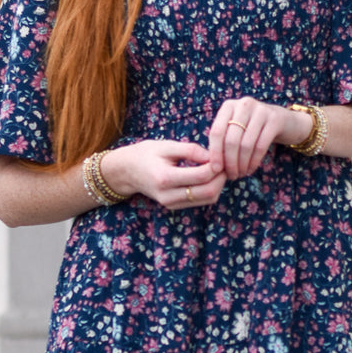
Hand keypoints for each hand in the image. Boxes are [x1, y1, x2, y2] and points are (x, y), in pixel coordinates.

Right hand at [100, 139, 225, 209]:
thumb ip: (190, 150)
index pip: (201, 176)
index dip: (216, 166)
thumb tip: (213, 156)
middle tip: (225, 163)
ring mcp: (171, 204)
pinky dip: (210, 190)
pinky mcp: (174, 206)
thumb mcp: (166, 145)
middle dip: (221, 178)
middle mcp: (168, 195)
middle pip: (208, 192)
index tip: (221, 155)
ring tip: (218, 169)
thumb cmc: (146, 154)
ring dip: (218, 185)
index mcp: (165, 178)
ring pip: (207, 199)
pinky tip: (208, 177)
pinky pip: (200, 201)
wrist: (127, 171)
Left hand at [207, 98, 311, 179]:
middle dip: (230, 162)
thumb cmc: (253, 129)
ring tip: (240, 174)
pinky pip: (260, 146)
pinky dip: (254, 161)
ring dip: (242, 164)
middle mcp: (243, 105)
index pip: (216, 132)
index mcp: (229, 106)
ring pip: (245, 145)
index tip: (215, 170)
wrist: (285, 121)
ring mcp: (261, 110)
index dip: (215, 153)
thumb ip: (223, 140)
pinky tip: (250, 169)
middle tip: (231, 176)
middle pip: (230, 140)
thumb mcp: (236, 128)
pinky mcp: (275, 120)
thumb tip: (212, 165)